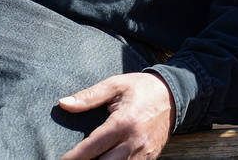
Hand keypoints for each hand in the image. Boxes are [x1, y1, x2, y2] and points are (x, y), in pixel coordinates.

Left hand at [58, 72, 173, 159]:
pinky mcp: (150, 158)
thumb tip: (63, 103)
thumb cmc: (142, 88)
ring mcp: (144, 153)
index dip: (74, 157)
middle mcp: (134, 142)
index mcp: (123, 122)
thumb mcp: (116, 84)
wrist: (174, 95)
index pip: (92, 147)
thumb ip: (89, 96)